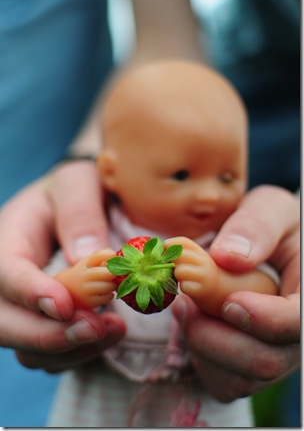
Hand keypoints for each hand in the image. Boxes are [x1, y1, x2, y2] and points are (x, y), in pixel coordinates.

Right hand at [0, 161, 124, 371]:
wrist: (77, 205)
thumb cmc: (75, 190)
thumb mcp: (78, 182)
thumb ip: (79, 212)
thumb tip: (84, 258)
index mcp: (8, 237)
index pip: (4, 272)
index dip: (29, 292)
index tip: (66, 304)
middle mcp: (7, 279)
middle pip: (4, 322)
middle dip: (47, 334)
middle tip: (96, 328)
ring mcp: (22, 304)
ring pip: (26, 347)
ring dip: (69, 349)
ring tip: (116, 329)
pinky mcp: (43, 322)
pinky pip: (50, 354)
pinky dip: (78, 353)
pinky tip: (110, 334)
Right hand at [55, 248, 116, 308]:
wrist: (67, 291)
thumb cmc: (85, 273)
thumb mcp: (89, 262)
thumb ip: (101, 257)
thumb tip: (115, 256)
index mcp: (84, 264)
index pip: (96, 256)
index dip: (107, 254)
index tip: (113, 254)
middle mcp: (83, 276)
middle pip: (103, 272)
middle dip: (113, 272)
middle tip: (117, 274)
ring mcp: (84, 290)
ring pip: (106, 286)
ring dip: (113, 285)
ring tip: (111, 284)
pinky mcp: (88, 302)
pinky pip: (105, 298)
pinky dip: (110, 295)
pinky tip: (107, 292)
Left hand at [172, 185, 299, 401]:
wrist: (260, 246)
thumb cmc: (268, 225)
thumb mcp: (268, 209)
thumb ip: (255, 226)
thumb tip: (229, 257)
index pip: (298, 323)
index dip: (266, 320)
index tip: (230, 302)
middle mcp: (295, 335)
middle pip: (265, 361)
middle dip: (217, 336)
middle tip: (185, 300)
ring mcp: (272, 354)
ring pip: (238, 378)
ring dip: (201, 343)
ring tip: (183, 305)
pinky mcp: (246, 367)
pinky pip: (221, 382)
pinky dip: (198, 357)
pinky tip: (190, 321)